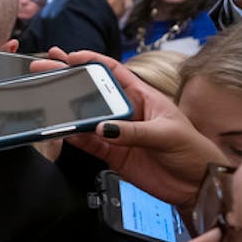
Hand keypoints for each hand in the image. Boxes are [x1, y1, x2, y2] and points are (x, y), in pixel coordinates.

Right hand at [40, 49, 219, 205]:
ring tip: (46, 99)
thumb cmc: (193, 151)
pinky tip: (63, 130)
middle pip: (92, 92)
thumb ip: (135, 131)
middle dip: (67, 79)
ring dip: (65, 109)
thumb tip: (104, 128)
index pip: (114, 72)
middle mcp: (127, 112)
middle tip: (43, 70)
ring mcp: (118, 133)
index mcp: (143, 97)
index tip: (70, 56)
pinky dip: (74, 137)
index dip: (92, 61)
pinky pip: (88, 143)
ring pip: (85, 117)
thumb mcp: (168, 134)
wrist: (198, 185)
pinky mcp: (113, 154)